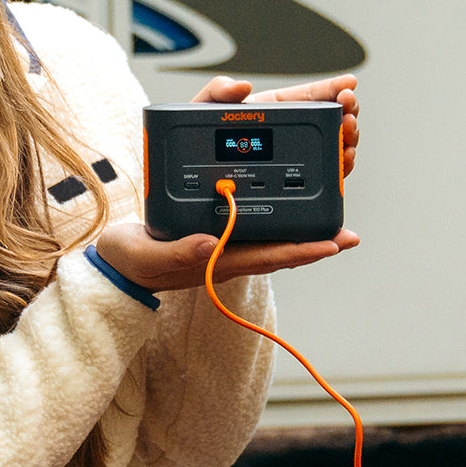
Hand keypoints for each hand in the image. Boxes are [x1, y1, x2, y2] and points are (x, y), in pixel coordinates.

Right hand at [96, 221, 359, 293]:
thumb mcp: (145, 254)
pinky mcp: (215, 233)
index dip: (303, 250)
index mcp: (214, 260)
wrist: (114, 265)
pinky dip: (278, 214)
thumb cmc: (128, 261)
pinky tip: (290, 201)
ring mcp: (223, 246)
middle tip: (350, 235)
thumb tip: (211, 244)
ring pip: (272, 237)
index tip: (335, 245)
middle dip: (315, 241)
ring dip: (302, 228)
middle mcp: (226, 254)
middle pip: (280, 249)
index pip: (268, 256)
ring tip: (333, 216)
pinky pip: (255, 224)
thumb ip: (176, 251)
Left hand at [192, 73, 359, 177]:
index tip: (348, 85)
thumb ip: (217, 92)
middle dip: (346, 118)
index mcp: (272, 112)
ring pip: (331, 153)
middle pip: (329, 125)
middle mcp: (287, 137)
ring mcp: (292, 163)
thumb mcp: (202, 111)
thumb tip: (241, 86)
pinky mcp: (291, 190)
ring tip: (348, 142)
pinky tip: (342, 168)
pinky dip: (338, 174)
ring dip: (346, 145)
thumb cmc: (193, 143)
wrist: (187, 183)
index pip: (309, 96)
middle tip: (349, 116)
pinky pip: (321, 183)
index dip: (332, 89)